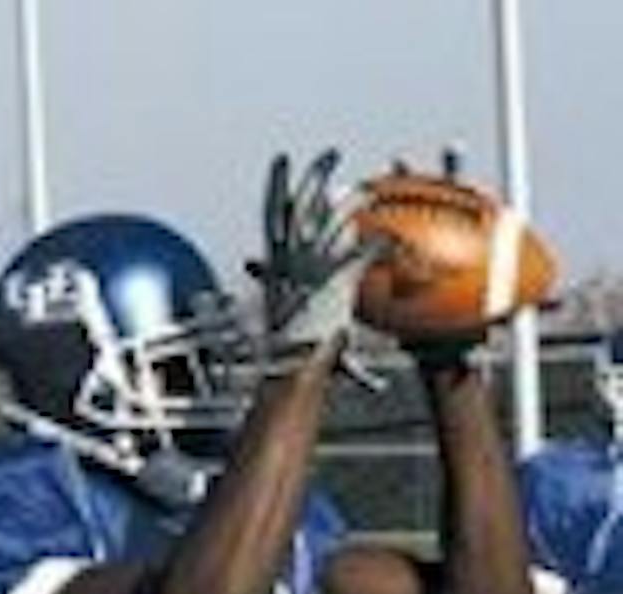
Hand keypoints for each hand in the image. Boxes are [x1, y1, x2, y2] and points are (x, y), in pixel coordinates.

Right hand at [246, 150, 384, 356]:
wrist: (293, 368)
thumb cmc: (292, 353)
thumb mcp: (296, 319)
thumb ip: (313, 306)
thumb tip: (323, 307)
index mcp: (275, 263)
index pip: (272, 211)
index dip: (278, 184)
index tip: (282, 161)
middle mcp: (290, 259)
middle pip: (302, 204)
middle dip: (316, 175)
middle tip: (332, 154)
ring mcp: (311, 267)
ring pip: (332, 221)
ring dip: (352, 202)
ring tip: (367, 189)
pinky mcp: (333, 279)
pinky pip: (364, 254)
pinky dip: (381, 248)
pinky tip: (394, 241)